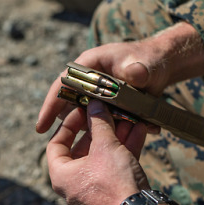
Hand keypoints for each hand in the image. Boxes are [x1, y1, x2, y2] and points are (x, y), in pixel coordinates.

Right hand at [36, 22, 203, 133]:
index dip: (51, 106)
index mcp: (88, 65)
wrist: (161, 67)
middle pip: (69, 104)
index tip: (41, 127)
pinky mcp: (105, 106)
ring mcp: (95, 95)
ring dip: (94, 132)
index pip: (62, 85)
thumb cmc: (149, 59)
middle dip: (69, 126)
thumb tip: (135, 73)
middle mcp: (87, 81)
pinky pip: (101, 123)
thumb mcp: (144, 64)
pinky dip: (110, 132)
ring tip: (111, 143)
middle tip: (67, 145)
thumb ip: (139, 69)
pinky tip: (126, 139)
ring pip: (86, 117)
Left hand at [47, 100, 148, 204]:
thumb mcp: (105, 146)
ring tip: (128, 117)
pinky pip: (117, 165)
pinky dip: (126, 148)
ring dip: (116, 135)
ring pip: (104, 155)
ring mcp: (96, 189)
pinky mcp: (115, 191)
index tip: (82, 110)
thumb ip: (99, 123)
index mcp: (62, 175)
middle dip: (99, 128)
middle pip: (83, 148)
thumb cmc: (113, 182)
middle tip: (108, 111)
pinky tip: (139, 130)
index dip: (68, 125)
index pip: (56, 144)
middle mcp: (75, 183)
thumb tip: (95, 104)